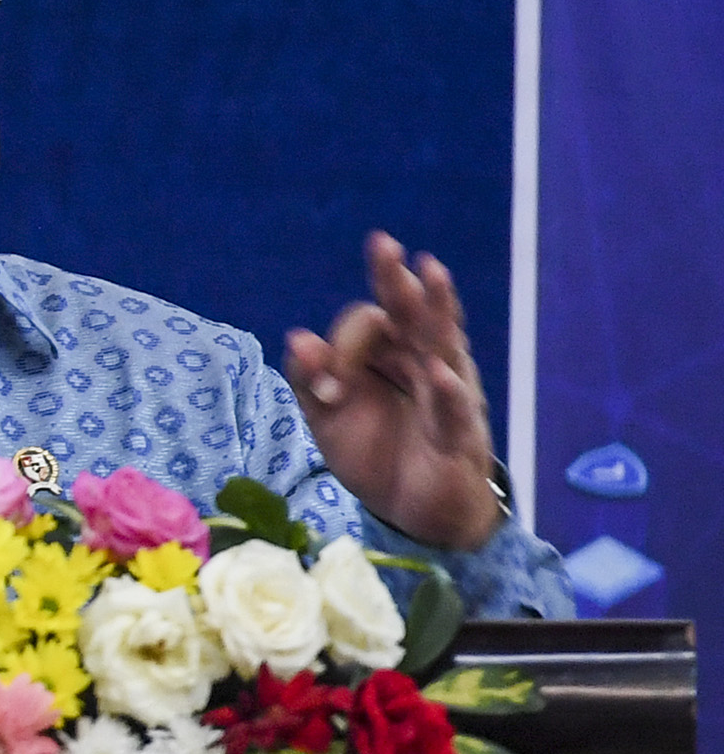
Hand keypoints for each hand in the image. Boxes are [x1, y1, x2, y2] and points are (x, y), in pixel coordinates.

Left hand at [285, 233, 501, 552]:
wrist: (412, 510)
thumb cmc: (376, 452)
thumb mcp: (328, 416)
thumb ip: (309, 379)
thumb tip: (296, 336)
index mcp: (391, 355)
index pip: (366, 326)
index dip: (338, 350)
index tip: (325, 390)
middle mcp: (424, 362)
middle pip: (410, 315)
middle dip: (395, 280)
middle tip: (381, 243)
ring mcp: (447, 393)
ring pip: (441, 345)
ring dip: (436, 310)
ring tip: (429, 272)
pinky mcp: (458, 433)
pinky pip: (454, 409)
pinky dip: (447, 392)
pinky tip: (439, 373)